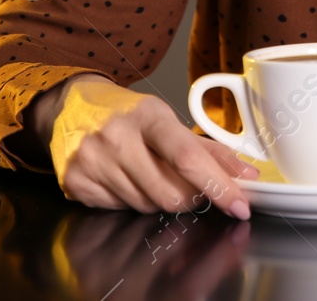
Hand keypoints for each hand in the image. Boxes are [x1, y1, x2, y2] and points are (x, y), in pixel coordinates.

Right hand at [30, 74, 259, 218]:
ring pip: (146, 206)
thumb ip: (209, 151)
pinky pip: (119, 210)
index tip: (240, 204)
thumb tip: (247, 176)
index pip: (187, 157)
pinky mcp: (76, 183)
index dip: (218, 185)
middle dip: (188, 198)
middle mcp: (116, 137)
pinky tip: (123, 179)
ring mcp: (92, 161)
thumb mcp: (167, 119)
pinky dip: (130, 201)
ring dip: (157, 199)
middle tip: (187, 186)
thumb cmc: (126, 113)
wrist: (69, 105)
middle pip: (169, 194)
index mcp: (147, 116)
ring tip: (147, 173)